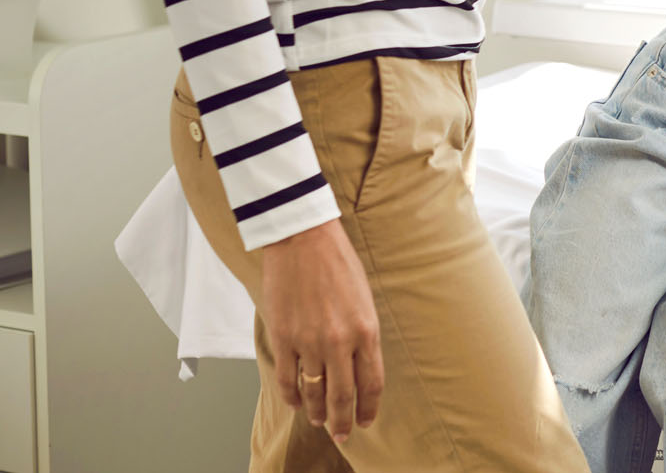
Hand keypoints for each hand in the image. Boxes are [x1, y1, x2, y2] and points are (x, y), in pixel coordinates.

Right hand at [260, 219, 383, 442]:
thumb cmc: (338, 264)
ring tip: (320, 421)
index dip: (369, 407)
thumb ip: (362, 333)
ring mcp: (309, 342)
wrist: (304, 241)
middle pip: (343, 395)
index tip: (366, 421)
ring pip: (314, 392)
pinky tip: (297, 403)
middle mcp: (340, 342)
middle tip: (342, 435)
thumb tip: (359, 364)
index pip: (371, 382)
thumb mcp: (364, 299)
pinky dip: (292, 396)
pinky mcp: (283, 338)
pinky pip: (287, 379)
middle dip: (343, 420)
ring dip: (317, 412)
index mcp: (366, 330)